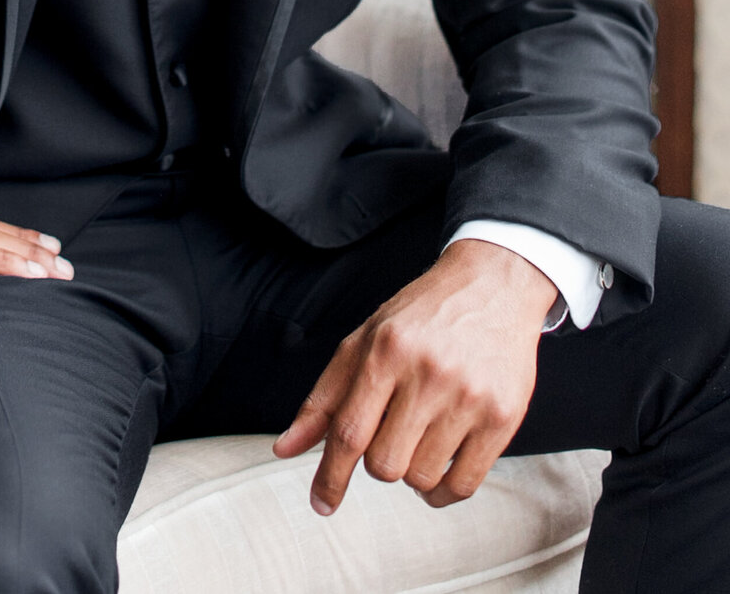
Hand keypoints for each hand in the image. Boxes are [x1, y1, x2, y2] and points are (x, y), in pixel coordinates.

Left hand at [272, 240, 557, 513]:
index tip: (321, 503)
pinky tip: (441, 463)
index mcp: (386, 350)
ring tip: (421, 436)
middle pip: (384, 464)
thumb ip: (324, 398)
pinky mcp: (503, 416)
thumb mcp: (365, 340)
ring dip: (413, 471)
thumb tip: (284, 449)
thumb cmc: (421, 316)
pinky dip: (444, 490)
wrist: (494, 285)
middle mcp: (428, 373)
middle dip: (379, 461)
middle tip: (393, 432)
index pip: (348, 431)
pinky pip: (463, 485)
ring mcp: (469, 397)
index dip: (329, 475)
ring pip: (422, 479)